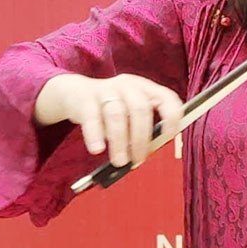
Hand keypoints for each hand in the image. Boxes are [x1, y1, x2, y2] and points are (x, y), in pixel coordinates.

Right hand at [32, 73, 183, 168]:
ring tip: (120, 161)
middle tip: (138, 160)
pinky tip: (97, 149)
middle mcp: (128, 86)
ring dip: (120, 141)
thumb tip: (146, 153)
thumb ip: (141, 129)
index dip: (172, 117)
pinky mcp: (85, 98)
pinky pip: (91, 117)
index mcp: (145, 89)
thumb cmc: (110, 108)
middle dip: (141, 138)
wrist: (74, 93)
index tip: (169, 137)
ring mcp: (106, 89)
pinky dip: (95, 135)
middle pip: (140, 109)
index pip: (167, 97)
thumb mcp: (130, 112)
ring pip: (117, 114)